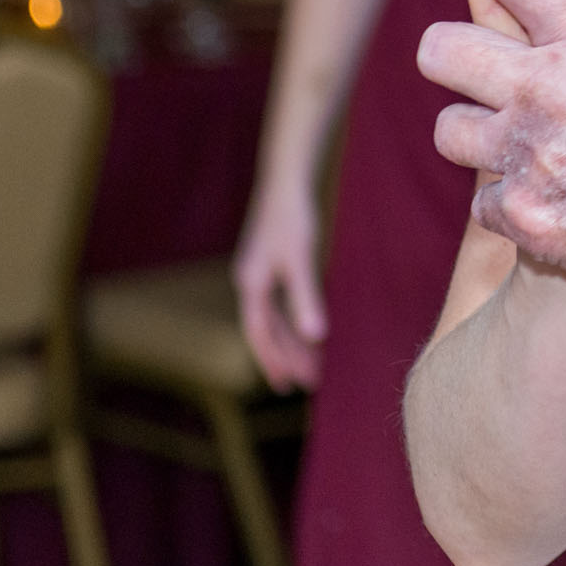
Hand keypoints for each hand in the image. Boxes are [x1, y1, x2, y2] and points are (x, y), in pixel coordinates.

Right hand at [232, 183, 326, 391]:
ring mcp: (260, 274)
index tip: (290, 385)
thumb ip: (305, 299)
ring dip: (290, 342)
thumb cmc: (293, 217)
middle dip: (284, 357)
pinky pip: (280, 303)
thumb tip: (315, 338)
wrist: (287, 180)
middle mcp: (251, 282)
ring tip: (312, 365)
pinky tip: (309, 331)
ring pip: (273, 318)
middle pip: (265, 330)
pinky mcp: (272, 265)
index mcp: (252, 284)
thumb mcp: (300, 259)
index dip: (274, 360)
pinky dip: (293, 321)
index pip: (260, 333)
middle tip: (306, 384)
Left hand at [381, 0, 565, 340]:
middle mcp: (551, 87)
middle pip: (440, 49)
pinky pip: (482, 200)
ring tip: (538, 147)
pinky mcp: (524, 218)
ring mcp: (531, 155)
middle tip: (492, 75)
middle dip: (455, 58)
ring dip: (482, 135)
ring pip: (449, 129)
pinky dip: (517, 202)